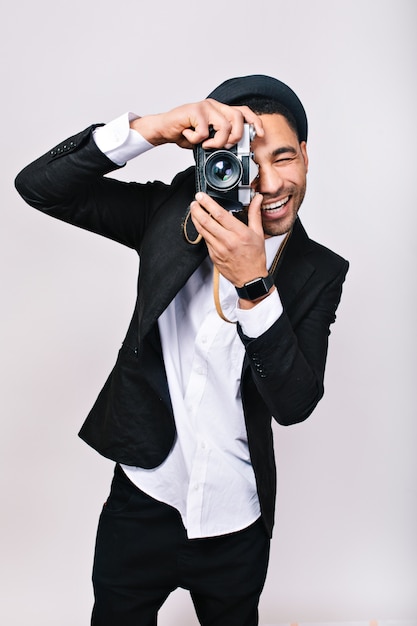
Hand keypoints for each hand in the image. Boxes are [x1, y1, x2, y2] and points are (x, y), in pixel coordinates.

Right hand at [130, 99, 263, 148]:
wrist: (164, 129)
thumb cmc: (185, 132)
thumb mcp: (207, 138)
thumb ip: (220, 139)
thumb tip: (232, 149)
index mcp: (220, 110)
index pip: (243, 111)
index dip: (254, 121)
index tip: (260, 134)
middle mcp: (214, 105)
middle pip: (237, 118)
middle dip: (235, 136)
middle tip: (224, 145)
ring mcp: (205, 106)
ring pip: (224, 126)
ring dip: (216, 142)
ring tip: (205, 144)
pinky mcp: (194, 110)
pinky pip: (204, 131)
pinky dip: (197, 140)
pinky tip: (189, 136)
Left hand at [190, 192, 269, 290]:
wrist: (250, 279)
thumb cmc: (255, 257)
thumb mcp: (258, 234)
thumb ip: (254, 214)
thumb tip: (257, 199)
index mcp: (239, 233)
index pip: (220, 215)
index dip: (208, 204)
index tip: (202, 196)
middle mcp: (227, 241)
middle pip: (206, 222)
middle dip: (197, 209)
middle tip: (194, 202)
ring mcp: (218, 249)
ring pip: (202, 231)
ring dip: (196, 219)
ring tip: (194, 210)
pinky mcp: (213, 255)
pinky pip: (205, 240)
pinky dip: (202, 231)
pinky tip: (201, 225)